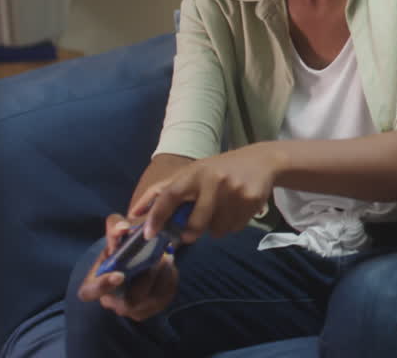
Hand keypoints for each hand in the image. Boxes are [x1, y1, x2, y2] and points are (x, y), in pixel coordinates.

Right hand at [75, 213, 179, 321]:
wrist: (139, 259)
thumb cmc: (121, 249)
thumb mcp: (115, 236)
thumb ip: (114, 227)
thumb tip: (123, 228)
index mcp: (94, 286)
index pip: (91, 293)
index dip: (103, 286)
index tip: (119, 274)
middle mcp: (113, 303)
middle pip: (131, 298)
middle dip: (146, 276)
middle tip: (159, 257)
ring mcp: (135, 310)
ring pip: (152, 297)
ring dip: (162, 274)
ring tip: (167, 256)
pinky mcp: (155, 306)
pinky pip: (166, 294)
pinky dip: (170, 277)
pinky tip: (169, 264)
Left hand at [132, 143, 280, 243]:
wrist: (262, 161)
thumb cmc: (220, 168)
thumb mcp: (193, 172)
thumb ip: (165, 191)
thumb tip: (134, 212)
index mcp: (195, 172)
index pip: (170, 195)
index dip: (157, 215)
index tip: (148, 234)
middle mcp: (214, 179)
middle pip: (195, 223)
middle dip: (190, 233)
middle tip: (190, 234)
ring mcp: (234, 190)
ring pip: (216, 230)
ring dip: (214, 228)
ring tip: (222, 210)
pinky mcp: (251, 200)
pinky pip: (234, 228)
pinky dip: (231, 225)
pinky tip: (236, 209)